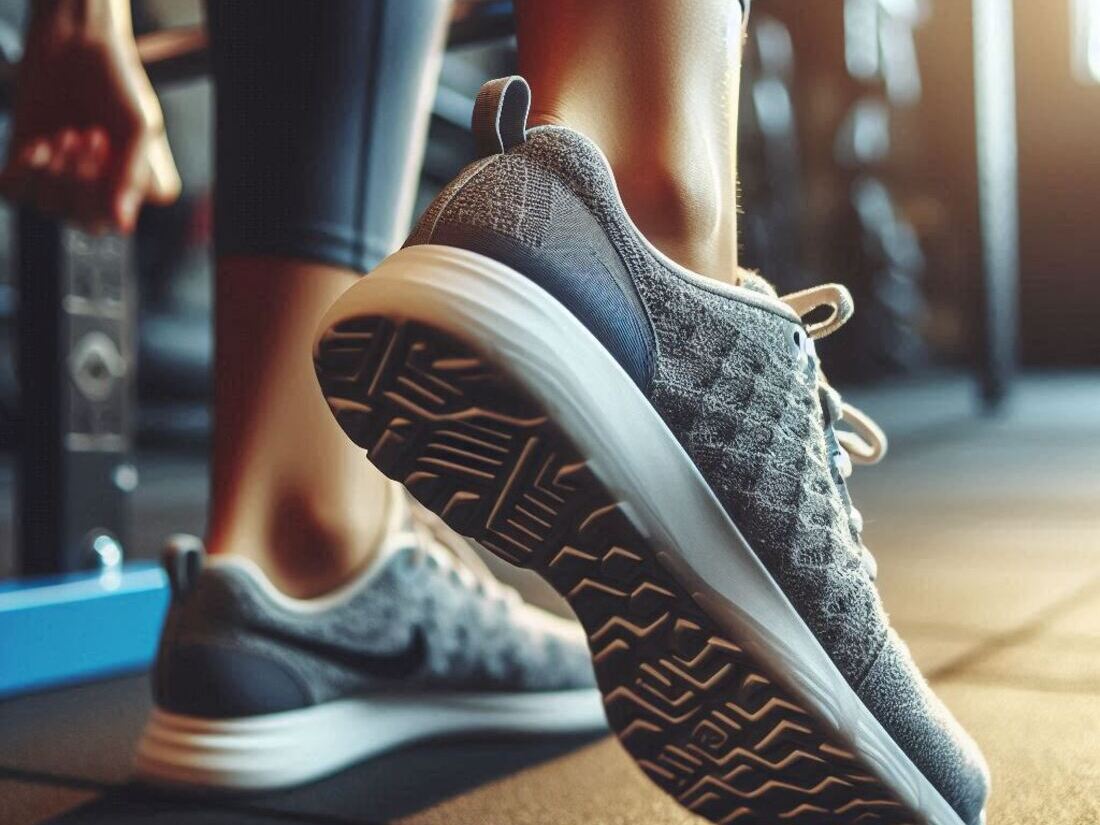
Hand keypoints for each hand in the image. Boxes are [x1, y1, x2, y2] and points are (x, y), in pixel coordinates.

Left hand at [0, 0, 180, 232]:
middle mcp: (95, 195)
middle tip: (88, 133)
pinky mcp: (22, 167)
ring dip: (55, 171)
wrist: (75, 48)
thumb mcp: (137, 130)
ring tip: (66, 132)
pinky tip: (38, 143)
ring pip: (49, 207)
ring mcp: (57, 184)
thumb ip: (131, 179)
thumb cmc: (115, 86)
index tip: (108, 142)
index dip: (105, 191)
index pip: (115, 222)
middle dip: (82, 179)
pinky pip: (15, 194)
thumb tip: (123, 228)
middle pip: (83, 221)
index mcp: (130, 192)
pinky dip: (24, 171)